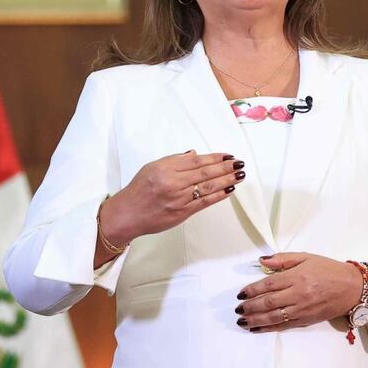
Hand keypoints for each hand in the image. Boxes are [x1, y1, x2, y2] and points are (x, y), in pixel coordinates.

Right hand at [101, 151, 244, 243]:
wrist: (127, 214)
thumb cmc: (139, 189)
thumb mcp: (152, 166)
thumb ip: (174, 160)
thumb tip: (195, 154)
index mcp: (166, 168)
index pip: (196, 161)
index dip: (215, 157)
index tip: (228, 155)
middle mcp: (173, 182)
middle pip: (205, 173)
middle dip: (225, 167)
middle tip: (240, 163)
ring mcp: (179, 199)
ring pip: (208, 187)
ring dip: (227, 180)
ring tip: (239, 174)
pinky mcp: (182, 213)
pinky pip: (204, 202)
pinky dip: (218, 196)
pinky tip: (229, 190)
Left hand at [235, 253, 362, 332]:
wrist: (351, 288)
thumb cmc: (328, 269)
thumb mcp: (306, 257)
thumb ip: (283, 259)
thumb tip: (261, 261)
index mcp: (296, 276)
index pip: (268, 284)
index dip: (252, 290)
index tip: (240, 294)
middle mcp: (297, 294)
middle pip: (268, 302)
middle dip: (250, 306)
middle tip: (238, 309)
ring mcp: (301, 310)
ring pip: (273, 317)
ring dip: (255, 320)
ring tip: (242, 321)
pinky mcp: (306, 321)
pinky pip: (284, 326)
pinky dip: (268, 328)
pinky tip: (257, 329)